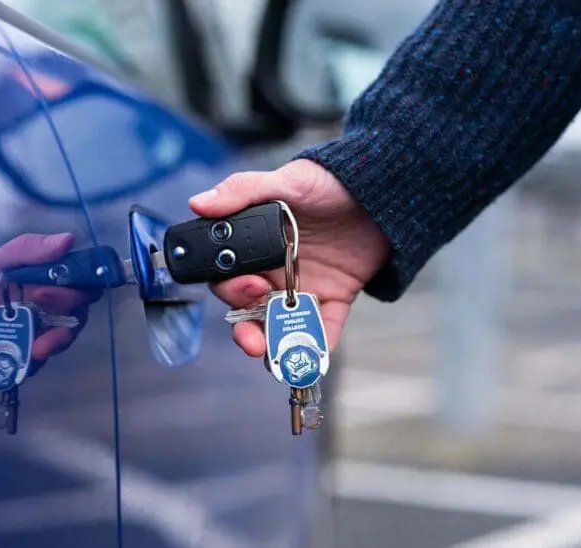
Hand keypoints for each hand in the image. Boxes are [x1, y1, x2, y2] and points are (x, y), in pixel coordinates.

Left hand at [0, 233, 101, 362]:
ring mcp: (48, 317)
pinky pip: (44, 347)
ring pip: (64, 333)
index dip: (74, 293)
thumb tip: (68, 240)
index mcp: (60, 273)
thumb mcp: (5, 255)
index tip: (45, 294)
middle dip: (63, 326)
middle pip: (77, 313)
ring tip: (35, 355)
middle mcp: (61, 296)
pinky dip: (38, 358)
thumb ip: (32, 249)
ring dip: (53, 344)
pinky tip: (26, 366)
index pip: (84, 284)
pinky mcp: (35, 334)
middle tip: (40, 327)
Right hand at [189, 159, 390, 357]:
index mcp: (255, 246)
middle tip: (253, 336)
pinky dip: (318, 345)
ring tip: (273, 357)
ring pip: (279, 324)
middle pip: (248, 309)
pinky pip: (322, 327)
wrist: (381, 192)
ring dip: (273, 344)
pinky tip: (314, 357)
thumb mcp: (286, 181)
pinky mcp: (333, 298)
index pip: (228, 276)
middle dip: (245, 328)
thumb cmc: (328, 182)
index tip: (247, 288)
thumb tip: (199, 203)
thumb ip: (243, 191)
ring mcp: (302, 287)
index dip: (230, 289)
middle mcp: (273, 271)